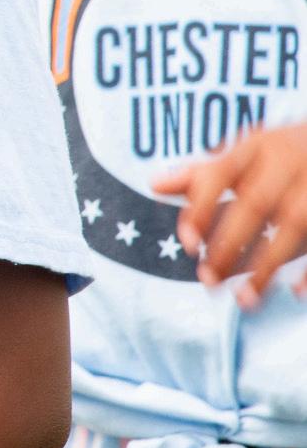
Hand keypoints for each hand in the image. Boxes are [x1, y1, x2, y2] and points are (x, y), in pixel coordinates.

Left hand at [155, 121, 306, 307]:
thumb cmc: (285, 153)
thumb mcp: (249, 154)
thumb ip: (204, 174)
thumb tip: (154, 184)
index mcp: (258, 147)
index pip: (220, 174)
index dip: (201, 207)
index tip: (186, 243)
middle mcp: (288, 160)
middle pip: (256, 202)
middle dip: (230, 243)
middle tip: (207, 280)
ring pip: (295, 225)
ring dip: (268, 264)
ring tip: (244, 300)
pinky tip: (296, 293)